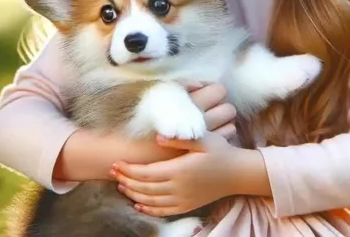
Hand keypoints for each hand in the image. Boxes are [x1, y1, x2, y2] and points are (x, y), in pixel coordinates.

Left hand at [111, 132, 239, 216]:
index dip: (128, 169)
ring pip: (150, 201)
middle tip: (112, 172)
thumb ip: (178, 138)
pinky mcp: (187, 205)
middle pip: (144, 187)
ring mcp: (183, 199)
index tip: (116, 163)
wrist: (238, 173)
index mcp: (179, 169)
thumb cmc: (220, 151)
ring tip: (120, 185)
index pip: (146, 173)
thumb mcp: (202, 139)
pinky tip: (138, 204)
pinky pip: (163, 211)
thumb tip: (156, 138)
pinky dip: (148, 209)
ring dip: (133, 194)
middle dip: (125, 180)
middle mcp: (179, 187)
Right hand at [120, 82, 236, 164]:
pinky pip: (224, 140)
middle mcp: (200, 121)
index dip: (213, 91)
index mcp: (190, 104)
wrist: (132, 154)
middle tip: (212, 109)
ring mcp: (203, 140)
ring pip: (230, 126)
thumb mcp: (156, 95)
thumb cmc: (141, 122)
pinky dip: (222, 136)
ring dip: (224, 122)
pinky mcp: (203, 154)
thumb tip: (200, 84)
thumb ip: (180, 86)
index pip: (218, 91)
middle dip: (222, 107)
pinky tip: (210, 137)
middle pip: (228, 109)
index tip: (206, 95)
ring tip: (212, 124)